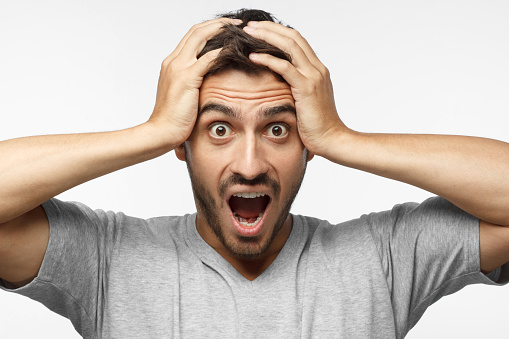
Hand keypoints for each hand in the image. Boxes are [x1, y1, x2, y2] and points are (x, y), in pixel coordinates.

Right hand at [148, 18, 241, 147]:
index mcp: (172, 64)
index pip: (191, 37)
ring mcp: (178, 68)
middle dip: (217, 23)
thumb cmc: (173, 119)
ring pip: (200, 38)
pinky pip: (206, 59)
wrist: (161, 132)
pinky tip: (233, 49)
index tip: (226, 28)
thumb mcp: (183, 95)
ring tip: (238, 30)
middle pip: (196, 31)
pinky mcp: (186, 79)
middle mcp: (173, 61)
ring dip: (220, 30)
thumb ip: (193, 83)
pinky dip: (221, 51)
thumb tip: (210, 80)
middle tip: (236, 23)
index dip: (209, 28)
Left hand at [242, 21, 347, 156]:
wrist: (332, 140)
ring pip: (289, 46)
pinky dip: (267, 59)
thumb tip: (279, 86)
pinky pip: (285, 67)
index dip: (278, 32)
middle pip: (293, 37)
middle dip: (270, 28)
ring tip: (249, 33)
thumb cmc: (317, 126)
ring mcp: (313, 76)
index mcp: (317, 70)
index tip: (259, 29)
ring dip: (267, 36)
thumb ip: (296, 89)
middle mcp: (317, 69)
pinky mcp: (307, 87)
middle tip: (250, 25)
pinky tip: (252, 56)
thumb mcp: (306, 102)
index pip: (297, 41)